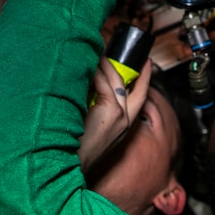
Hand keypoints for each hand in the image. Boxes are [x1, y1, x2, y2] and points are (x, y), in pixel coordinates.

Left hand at [78, 58, 151, 173]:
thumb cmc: (74, 146)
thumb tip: (91, 82)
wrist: (69, 164)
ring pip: (116, 80)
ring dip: (103, 65)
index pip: (140, 96)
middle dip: (132, 66)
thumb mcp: (91, 125)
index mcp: (123, 124)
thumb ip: (97, 106)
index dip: (144, 79)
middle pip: (136, 86)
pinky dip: (95, 72)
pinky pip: (104, 83)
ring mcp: (121, 115)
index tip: (145, 64)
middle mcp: (126, 120)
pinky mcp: (112, 112)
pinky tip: (86, 68)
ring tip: (92, 56)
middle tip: (122, 50)